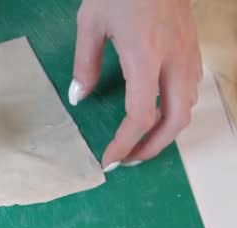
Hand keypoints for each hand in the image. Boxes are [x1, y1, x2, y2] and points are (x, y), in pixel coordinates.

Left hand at [69, 0, 201, 170]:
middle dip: (153, 147)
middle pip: (175, 120)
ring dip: (166, 130)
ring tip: (140, 140)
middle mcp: (174, 59)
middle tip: (129, 159)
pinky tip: (156, 110)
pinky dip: (175, 110)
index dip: (126, 142)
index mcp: (144, 56)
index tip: (109, 159)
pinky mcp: (193, 47)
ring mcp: (189, 53)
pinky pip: (191, 89)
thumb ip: (85, 63)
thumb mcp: (91, 23)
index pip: (141, 114)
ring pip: (188, 106)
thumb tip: (79, 97)